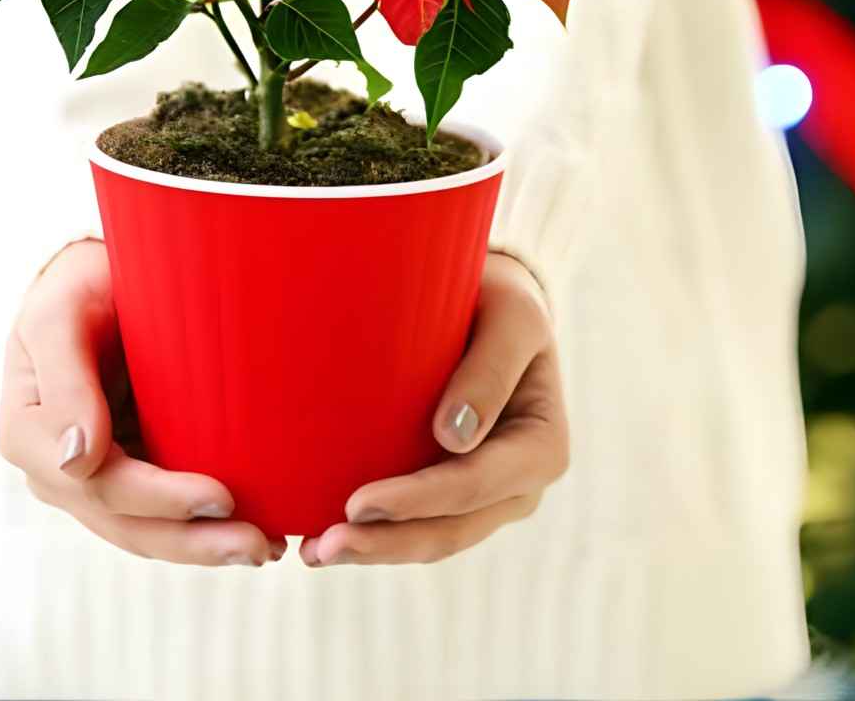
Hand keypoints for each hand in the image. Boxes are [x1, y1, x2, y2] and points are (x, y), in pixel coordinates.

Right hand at [0, 238, 284, 566]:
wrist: (104, 277)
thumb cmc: (82, 286)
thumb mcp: (61, 312)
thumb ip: (63, 380)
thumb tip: (76, 459)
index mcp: (30, 434)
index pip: (98, 485)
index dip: (160, 499)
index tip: (221, 496)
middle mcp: (57, 468)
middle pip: (125, 523)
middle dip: (192, 542)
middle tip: (259, 544)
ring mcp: (94, 477)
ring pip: (148, 533)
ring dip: (205, 548)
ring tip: (266, 547)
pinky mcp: (131, 471)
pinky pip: (165, 515)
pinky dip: (205, 529)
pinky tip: (254, 531)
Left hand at [302, 252, 568, 566]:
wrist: (489, 306)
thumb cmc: (500, 302)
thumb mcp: (512, 317)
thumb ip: (492, 367)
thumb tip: (453, 437)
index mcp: (542, 448)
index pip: (476, 484)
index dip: (419, 500)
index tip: (357, 502)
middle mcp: (518, 486)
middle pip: (450, 529)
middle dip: (386, 543)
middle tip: (321, 546)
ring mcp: (485, 500)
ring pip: (429, 540)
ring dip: (373, 550)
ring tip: (313, 552)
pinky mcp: (448, 497)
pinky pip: (412, 527)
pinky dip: (371, 536)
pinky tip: (319, 542)